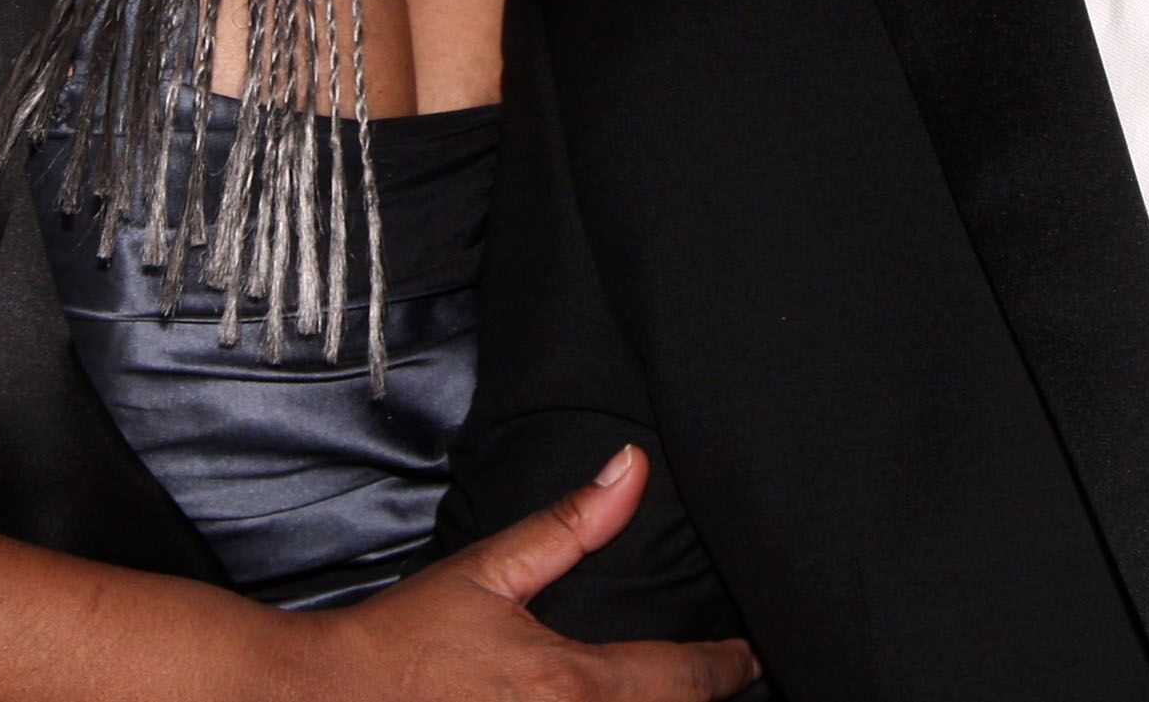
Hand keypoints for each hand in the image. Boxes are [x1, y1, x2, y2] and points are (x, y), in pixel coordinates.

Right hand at [278, 446, 758, 700]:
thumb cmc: (399, 643)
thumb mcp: (487, 572)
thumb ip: (569, 526)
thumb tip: (630, 470)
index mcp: (570, 684)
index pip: (682, 681)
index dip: (726, 668)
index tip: (748, 657)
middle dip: (696, 700)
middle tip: (720, 678)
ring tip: (675, 700)